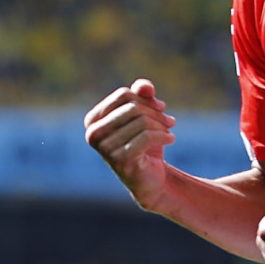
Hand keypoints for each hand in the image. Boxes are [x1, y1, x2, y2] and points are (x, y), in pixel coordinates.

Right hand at [84, 79, 176, 209]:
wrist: (149, 177)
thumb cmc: (144, 143)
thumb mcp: (143, 115)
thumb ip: (142, 95)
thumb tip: (145, 86)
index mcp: (93, 120)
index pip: (123, 95)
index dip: (146, 98)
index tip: (161, 107)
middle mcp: (93, 134)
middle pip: (133, 107)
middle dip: (156, 112)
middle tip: (170, 121)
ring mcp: (105, 149)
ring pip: (142, 122)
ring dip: (162, 125)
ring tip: (169, 131)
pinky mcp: (120, 160)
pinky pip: (147, 137)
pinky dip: (164, 136)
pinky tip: (171, 139)